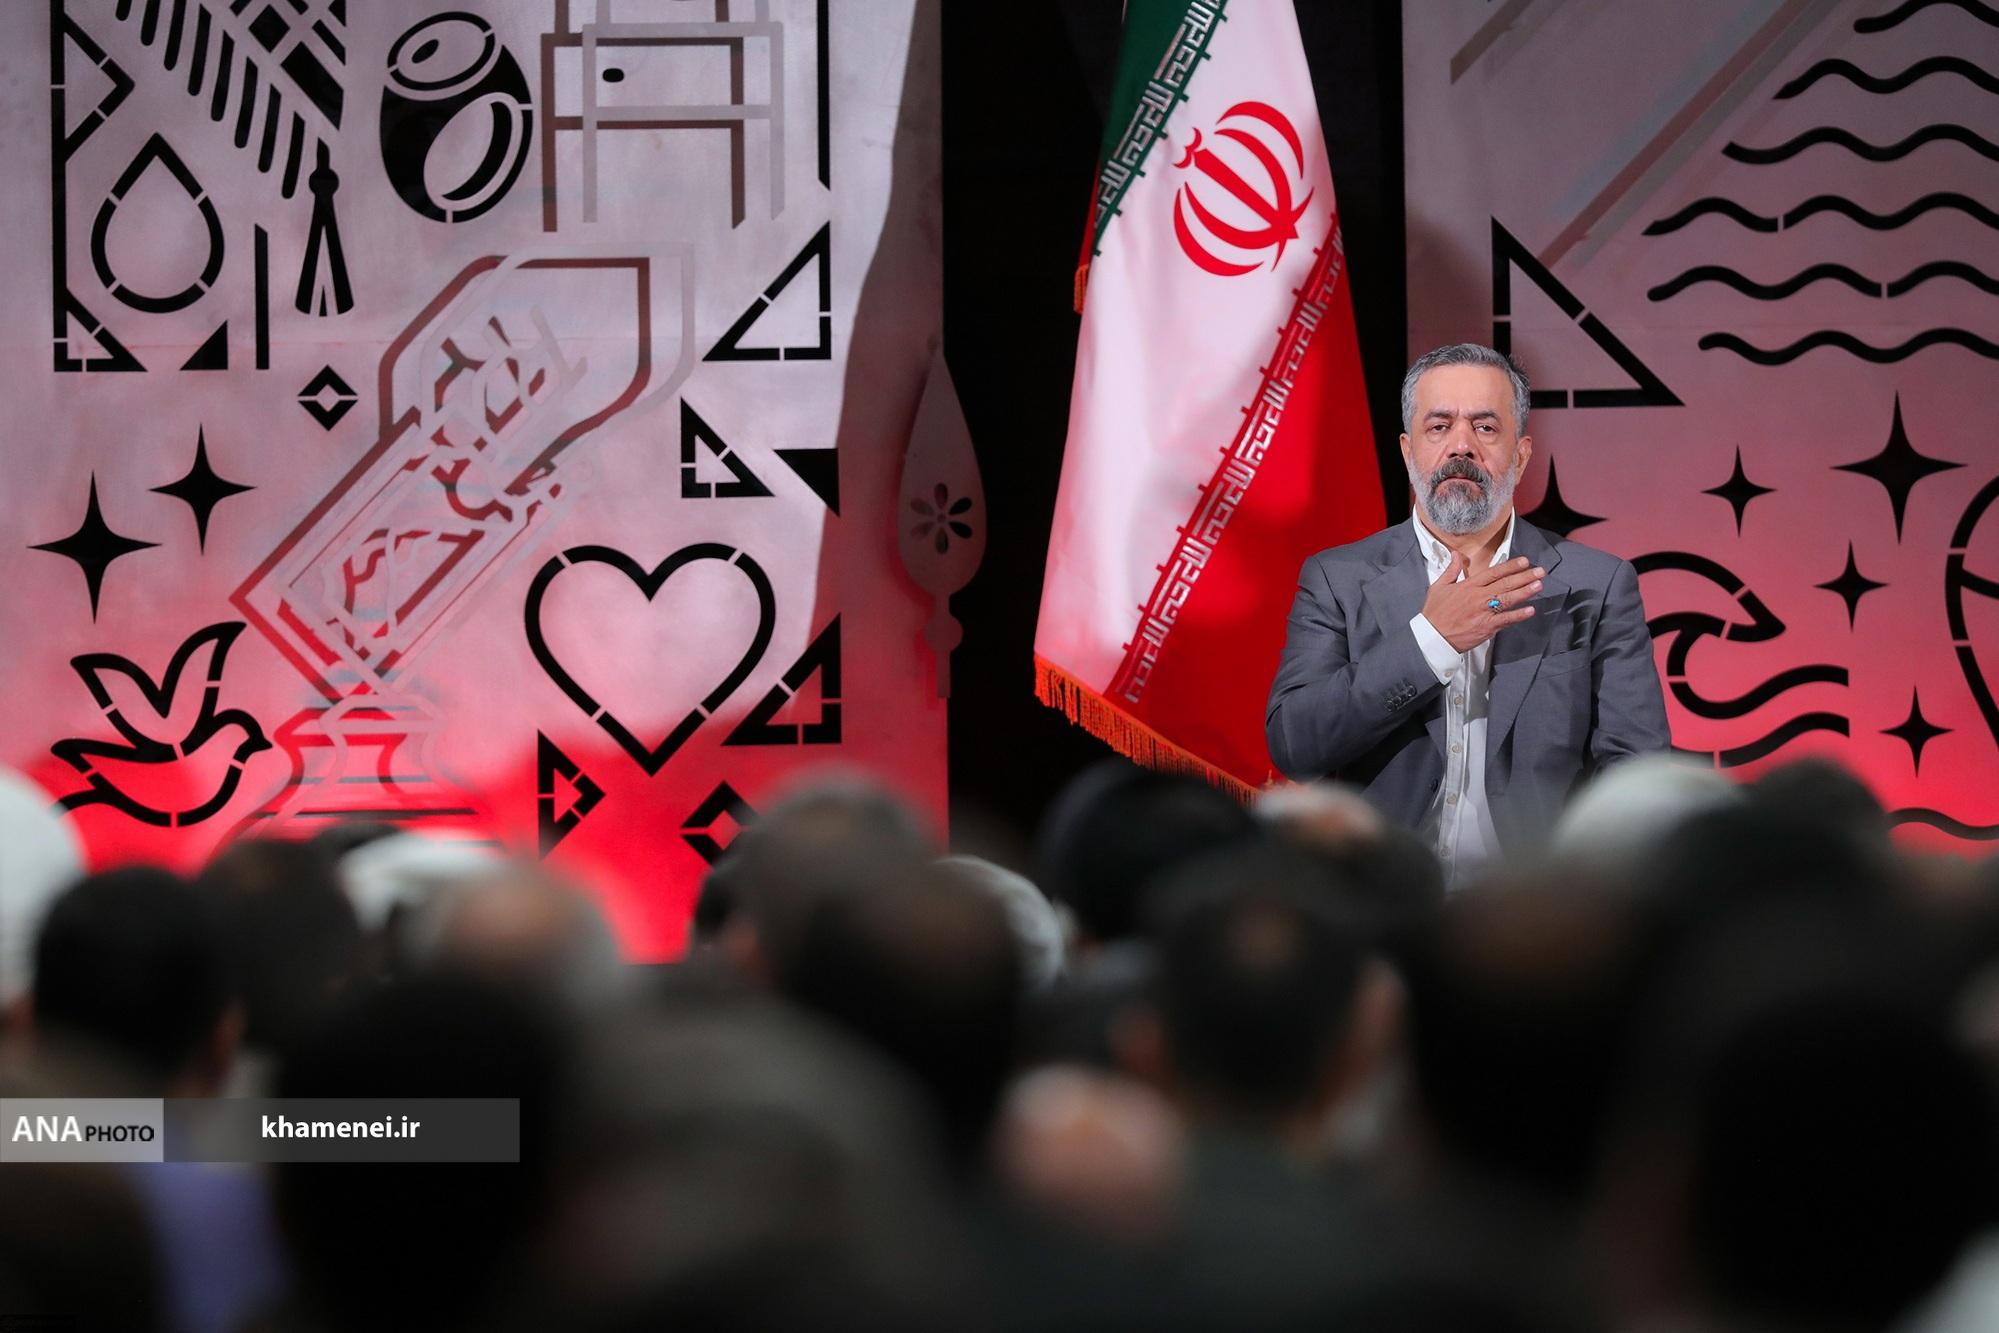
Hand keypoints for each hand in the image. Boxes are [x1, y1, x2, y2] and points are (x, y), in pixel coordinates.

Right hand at [1420, 553, 1542, 652]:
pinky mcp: (1486, 627)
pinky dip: (1518, 615)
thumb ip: (1451, 570)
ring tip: (1539, 585)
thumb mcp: (1438, 587)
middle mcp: (1478, 597)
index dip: (1510, 566)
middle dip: (1524, 576)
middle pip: (1505, 584)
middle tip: (1540, 571)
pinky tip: (1530, 610)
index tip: (1524, 561)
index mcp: (1468, 586)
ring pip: (1508, 599)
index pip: (1494, 572)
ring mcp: (1483, 612)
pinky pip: (1505, 620)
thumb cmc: (1434, 613)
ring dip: (1525, 592)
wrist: (1432, 637)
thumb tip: (1455, 554)